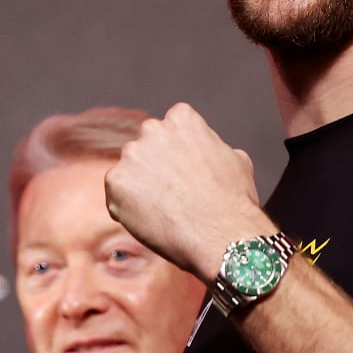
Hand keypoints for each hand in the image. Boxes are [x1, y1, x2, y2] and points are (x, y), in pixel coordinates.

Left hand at [101, 103, 272, 281]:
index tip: (185, 172)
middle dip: (155, 166)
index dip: (178, 153)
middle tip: (173, 193)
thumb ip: (212, 146)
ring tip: (164, 211)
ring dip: (140, 187)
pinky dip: (128, 208)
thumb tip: (208, 149)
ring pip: (130, 171)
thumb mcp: (236, 159)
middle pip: (146, 147)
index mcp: (181, 118)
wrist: (219, 233)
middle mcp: (152, 129)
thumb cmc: (233, 200)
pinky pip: (117, 195)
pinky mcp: (116, 181)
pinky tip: (151, 220)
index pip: (171, 128)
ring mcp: (131, 155)